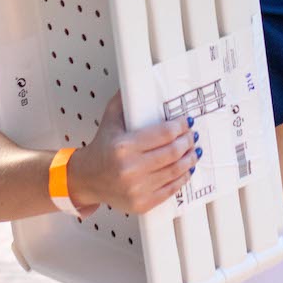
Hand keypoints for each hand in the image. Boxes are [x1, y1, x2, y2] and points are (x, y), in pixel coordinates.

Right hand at [67, 94, 197, 214]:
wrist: (88, 179)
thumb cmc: (102, 147)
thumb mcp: (110, 119)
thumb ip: (125, 99)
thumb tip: (136, 79)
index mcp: (124, 146)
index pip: (164, 134)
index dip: (180, 126)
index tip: (186, 122)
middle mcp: (131, 169)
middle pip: (173, 152)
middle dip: (187, 141)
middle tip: (192, 135)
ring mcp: (137, 188)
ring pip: (175, 171)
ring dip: (189, 159)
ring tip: (194, 150)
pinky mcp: (142, 203)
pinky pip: (170, 189)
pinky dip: (182, 177)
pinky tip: (186, 168)